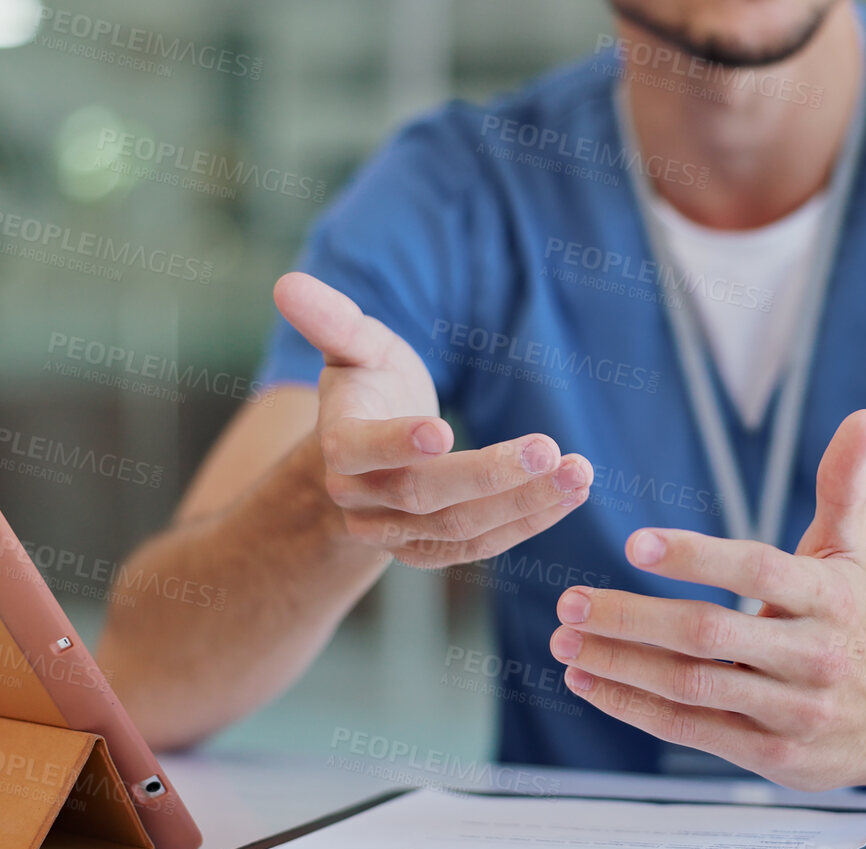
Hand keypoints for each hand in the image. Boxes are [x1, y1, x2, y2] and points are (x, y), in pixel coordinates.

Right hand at [274, 273, 591, 568]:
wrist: (370, 452)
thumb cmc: (369, 386)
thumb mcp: (354, 347)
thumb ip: (330, 320)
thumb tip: (285, 282)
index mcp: (338, 444)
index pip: (359, 449)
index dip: (396, 443)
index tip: (442, 430)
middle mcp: (361, 499)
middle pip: (423, 494)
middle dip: (489, 474)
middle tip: (548, 448)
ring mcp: (395, 533)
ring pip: (461, 526)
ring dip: (525, 502)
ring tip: (579, 472)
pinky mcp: (430, 550)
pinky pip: (481, 545)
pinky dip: (528, 522)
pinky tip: (569, 495)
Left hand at [547, 409, 865, 789]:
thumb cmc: (850, 626)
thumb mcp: (848, 556)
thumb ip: (842, 485)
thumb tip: (865, 416)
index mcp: (826, 597)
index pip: (757, 569)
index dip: (696, 556)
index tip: (634, 542)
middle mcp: (812, 654)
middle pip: (709, 633)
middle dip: (631, 617)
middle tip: (571, 601)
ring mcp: (791, 709)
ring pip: (691, 686)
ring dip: (619, 664)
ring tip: (566, 642)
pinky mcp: (769, 754)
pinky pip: (689, 728)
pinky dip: (632, 706)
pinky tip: (589, 683)